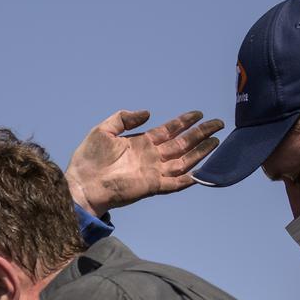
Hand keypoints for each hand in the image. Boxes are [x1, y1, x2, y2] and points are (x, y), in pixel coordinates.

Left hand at [66, 110, 223, 216]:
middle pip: (182, 143)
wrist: (81, 184)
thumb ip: (124, 118)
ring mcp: (152, 172)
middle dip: (200, 134)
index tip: (199, 113)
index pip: (169, 130)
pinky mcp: (151, 186)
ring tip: (216, 140)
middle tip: (218, 124)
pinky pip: (173, 183)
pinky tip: (200, 173)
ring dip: (200, 151)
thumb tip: (147, 113)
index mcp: (141, 143)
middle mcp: (150, 157)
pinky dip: (186, 180)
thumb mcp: (104, 130)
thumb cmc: (88, 160)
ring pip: (183, 160)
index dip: (184, 121)